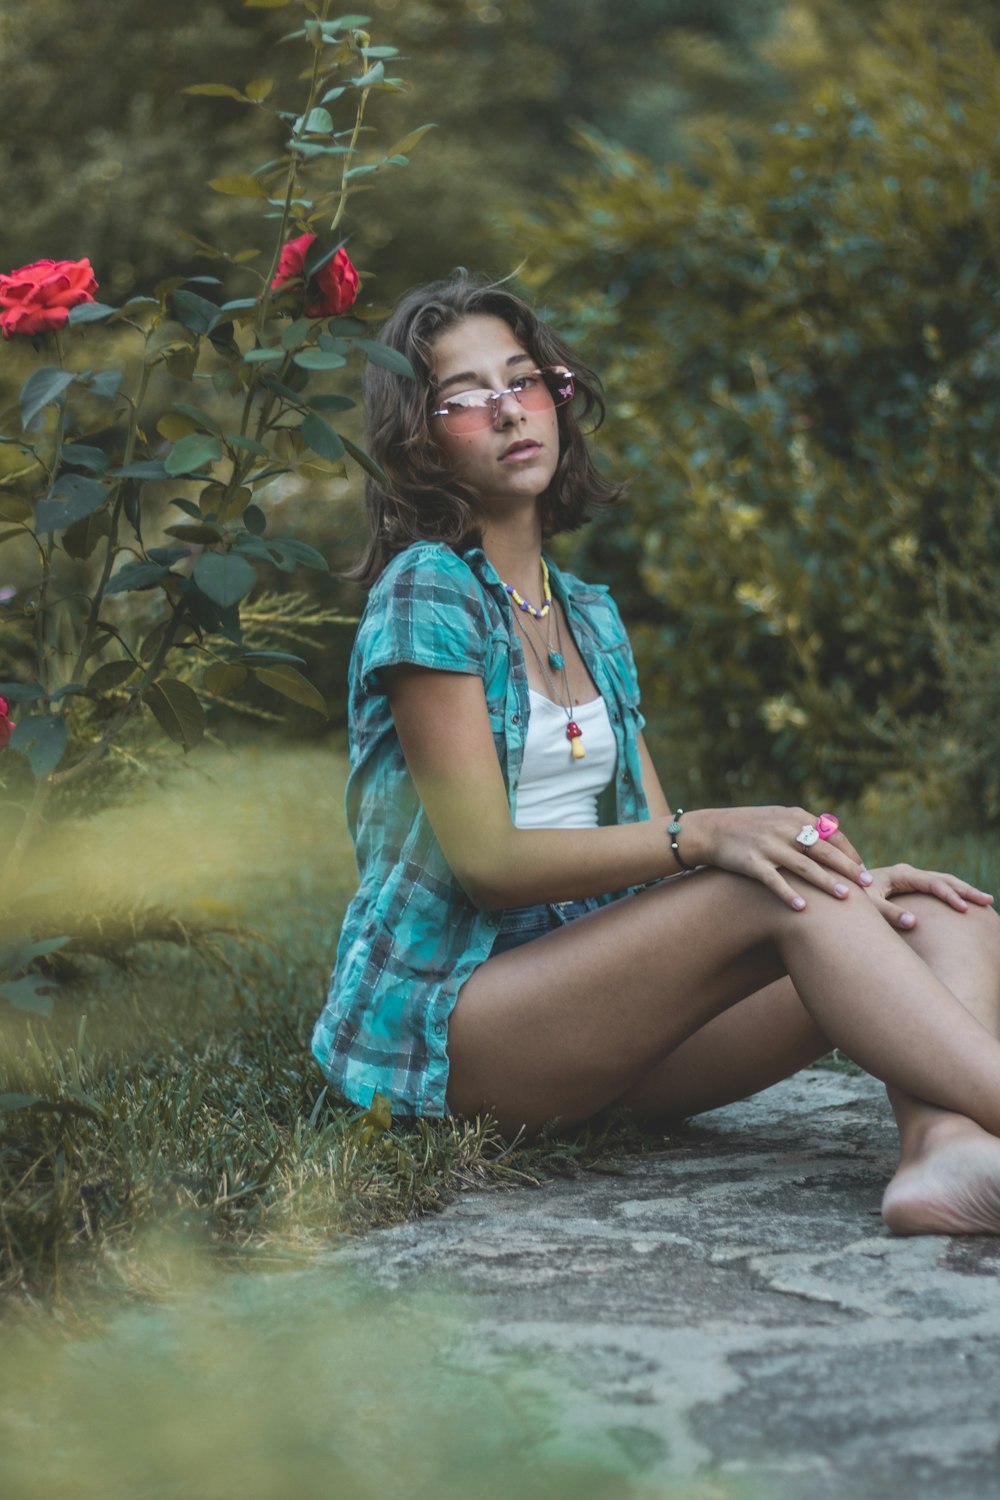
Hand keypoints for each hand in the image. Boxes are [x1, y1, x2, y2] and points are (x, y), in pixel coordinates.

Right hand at [686, 805, 870, 910]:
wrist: (711, 829)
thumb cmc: (750, 827)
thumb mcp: (779, 818)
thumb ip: (805, 827)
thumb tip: (834, 841)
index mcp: (795, 817)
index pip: (832, 835)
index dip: (849, 853)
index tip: (862, 871)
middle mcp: (785, 830)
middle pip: (824, 851)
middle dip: (848, 868)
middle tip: (866, 885)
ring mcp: (768, 846)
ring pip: (804, 867)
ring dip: (826, 882)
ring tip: (845, 898)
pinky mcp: (752, 862)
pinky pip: (774, 881)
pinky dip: (789, 894)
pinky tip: (803, 908)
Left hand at [862, 862, 995, 930]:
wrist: (838, 887)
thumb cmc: (851, 896)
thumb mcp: (867, 904)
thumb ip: (888, 912)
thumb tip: (914, 922)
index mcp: (900, 874)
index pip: (932, 883)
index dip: (949, 895)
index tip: (964, 909)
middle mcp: (907, 873)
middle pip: (943, 879)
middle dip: (966, 890)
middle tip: (987, 901)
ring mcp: (909, 879)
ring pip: (942, 882)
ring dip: (962, 890)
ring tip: (984, 901)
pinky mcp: (908, 887)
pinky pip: (935, 889)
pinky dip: (952, 894)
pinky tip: (963, 903)